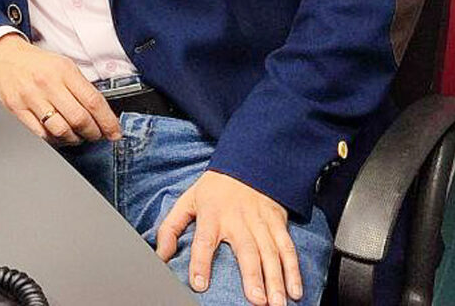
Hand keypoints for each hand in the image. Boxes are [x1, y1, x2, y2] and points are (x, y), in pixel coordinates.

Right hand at [0, 34, 119, 145]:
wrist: (4, 56)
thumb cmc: (37, 63)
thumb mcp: (63, 65)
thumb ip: (81, 87)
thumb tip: (102, 114)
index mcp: (63, 70)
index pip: (93, 101)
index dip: (108, 121)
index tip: (114, 132)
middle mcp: (47, 84)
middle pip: (79, 119)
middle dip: (93, 133)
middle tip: (96, 135)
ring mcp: (31, 98)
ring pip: (61, 130)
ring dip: (74, 139)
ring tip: (76, 136)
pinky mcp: (17, 110)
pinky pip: (41, 134)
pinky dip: (54, 139)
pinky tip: (58, 135)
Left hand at [155, 170, 301, 305]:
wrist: (247, 162)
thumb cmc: (213, 189)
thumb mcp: (187, 201)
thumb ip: (170, 228)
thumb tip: (159, 256)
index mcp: (211, 213)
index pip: (204, 240)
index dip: (200, 262)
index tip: (199, 284)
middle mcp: (237, 219)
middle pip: (246, 250)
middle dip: (252, 276)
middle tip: (256, 301)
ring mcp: (260, 221)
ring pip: (270, 252)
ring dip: (275, 279)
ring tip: (276, 303)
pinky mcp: (277, 223)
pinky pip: (287, 248)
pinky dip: (293, 269)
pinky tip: (295, 290)